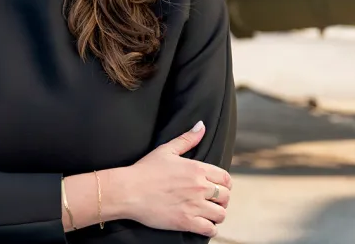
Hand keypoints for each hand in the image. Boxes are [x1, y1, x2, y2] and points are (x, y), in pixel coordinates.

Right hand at [120, 121, 231, 237]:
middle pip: (226, 197)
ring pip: (221, 214)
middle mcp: (199, 187)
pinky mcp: (186, 221)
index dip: (225, 184)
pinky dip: (210, 229)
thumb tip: (201, 126)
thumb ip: (187, 139)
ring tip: (209, 215)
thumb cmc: (145, 170)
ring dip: (217, 215)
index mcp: (197, 169)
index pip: (225, 178)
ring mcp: (193, 205)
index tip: (219, 188)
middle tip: (213, 203)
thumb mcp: (166, 150)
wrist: (128, 191)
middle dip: (222, 200)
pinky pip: (209, 229)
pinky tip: (203, 225)